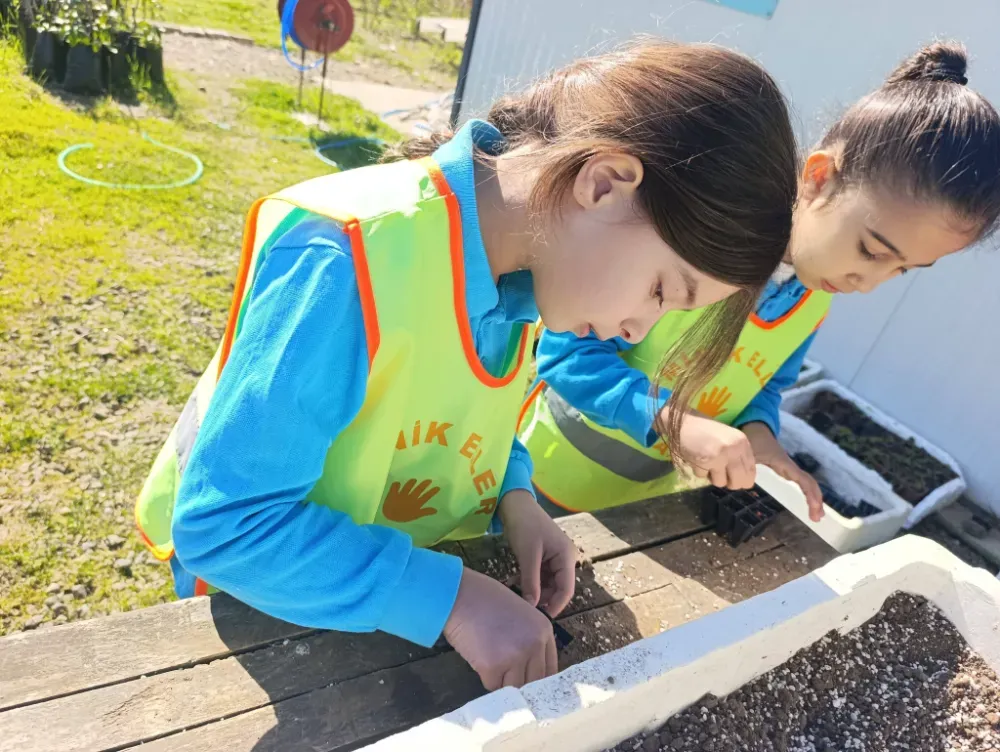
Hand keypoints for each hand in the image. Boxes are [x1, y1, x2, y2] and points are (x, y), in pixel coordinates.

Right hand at [443, 568, 557, 689]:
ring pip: (514, 688)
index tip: (527, 681)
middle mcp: (534, 644)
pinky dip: (485, 678)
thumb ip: (530, 637)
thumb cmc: (484, 599)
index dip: (538, 678)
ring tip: (489, 660)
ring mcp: (515, 656)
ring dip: (502, 681)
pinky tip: (479, 659)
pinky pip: (492, 685)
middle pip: (534, 682)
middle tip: (505, 674)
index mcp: (544, 630)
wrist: (459, 595)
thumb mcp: (520, 613)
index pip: (551, 669)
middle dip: (519, 682)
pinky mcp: (494, 667)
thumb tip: (530, 667)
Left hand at [499, 490, 577, 616]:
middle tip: (524, 611)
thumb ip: (531, 581)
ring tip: (516, 598)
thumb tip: (532, 607)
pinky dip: (528, 583)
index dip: (555, 605)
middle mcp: (563, 559)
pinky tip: (513, 586)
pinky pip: (538, 577)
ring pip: (546, 584)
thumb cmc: (524, 524)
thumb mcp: (527, 554)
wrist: (514, 503)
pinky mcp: (541, 558)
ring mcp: (553, 559)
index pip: (566, 589)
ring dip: (533, 592)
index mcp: (566, 557)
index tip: (540, 618)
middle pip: (557, 588)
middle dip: (542, 600)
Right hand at [666, 407, 755, 489]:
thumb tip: (743, 480)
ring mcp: (720, 455)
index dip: (744, 480)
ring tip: (707, 464)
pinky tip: (696, 459)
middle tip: (722, 478)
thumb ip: (737, 456)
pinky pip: (703, 477)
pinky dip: (699, 471)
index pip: (751, 471)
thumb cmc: (705, 431)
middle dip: (730, 484)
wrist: (683, 422)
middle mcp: (734, 449)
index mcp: (742, 442)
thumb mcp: (728, 439)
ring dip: (712, 478)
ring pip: (721, 483)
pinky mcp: (705, 461)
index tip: (737, 482)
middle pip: (739, 481)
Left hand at [741, 422, 823, 521]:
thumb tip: (742, 478)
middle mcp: (789, 466)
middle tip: (817, 519)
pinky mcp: (784, 470)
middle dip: (815, 499)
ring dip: (812, 498)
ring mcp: (788, 468)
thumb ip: (745, 464)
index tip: (814, 508)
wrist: (754, 427)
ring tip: (816, 516)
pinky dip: (805, 493)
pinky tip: (806, 504)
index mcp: (784, 463)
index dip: (810, 493)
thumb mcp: (748, 452)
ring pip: (806, 484)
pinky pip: (799, 482)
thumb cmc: (752, 438)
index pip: (803, 479)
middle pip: (809, 483)